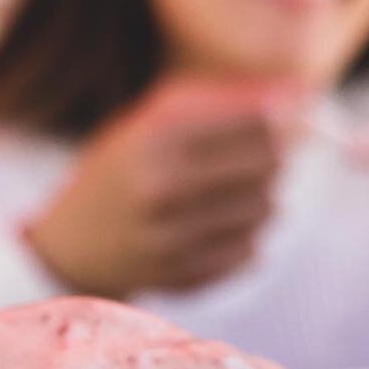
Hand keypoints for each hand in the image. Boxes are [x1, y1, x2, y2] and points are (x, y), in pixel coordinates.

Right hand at [24, 76, 295, 297]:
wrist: (70, 246)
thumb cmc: (122, 171)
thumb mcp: (151, 123)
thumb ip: (218, 102)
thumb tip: (297, 94)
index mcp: (152, 140)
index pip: (251, 123)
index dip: (280, 119)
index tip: (286, 119)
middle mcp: (160, 188)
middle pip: (265, 165)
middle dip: (276, 158)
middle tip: (267, 158)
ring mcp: (169, 236)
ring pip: (264, 210)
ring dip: (264, 199)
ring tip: (243, 194)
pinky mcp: (180, 274)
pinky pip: (250, 251)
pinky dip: (249, 236)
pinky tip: (227, 229)